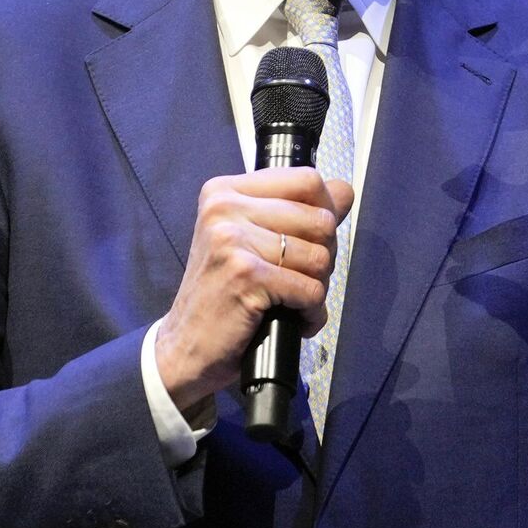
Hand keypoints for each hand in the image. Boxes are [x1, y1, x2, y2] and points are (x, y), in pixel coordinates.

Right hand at [154, 166, 354, 413]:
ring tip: (289, 301)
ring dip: (316, 289)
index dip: (326, 211)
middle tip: (297, 280)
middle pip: (320, 220)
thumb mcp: (250, 239)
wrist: (184, 348)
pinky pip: (310, 290)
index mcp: (225, 192)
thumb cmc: (220, 295)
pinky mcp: (245, 274)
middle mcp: (224, 208)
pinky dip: (310, 313)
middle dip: (323, 258)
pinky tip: (291, 320)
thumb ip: (296, 211)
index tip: (312, 239)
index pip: (307, 180)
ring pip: (320, 258)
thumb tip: (343, 191)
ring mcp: (233, 240)